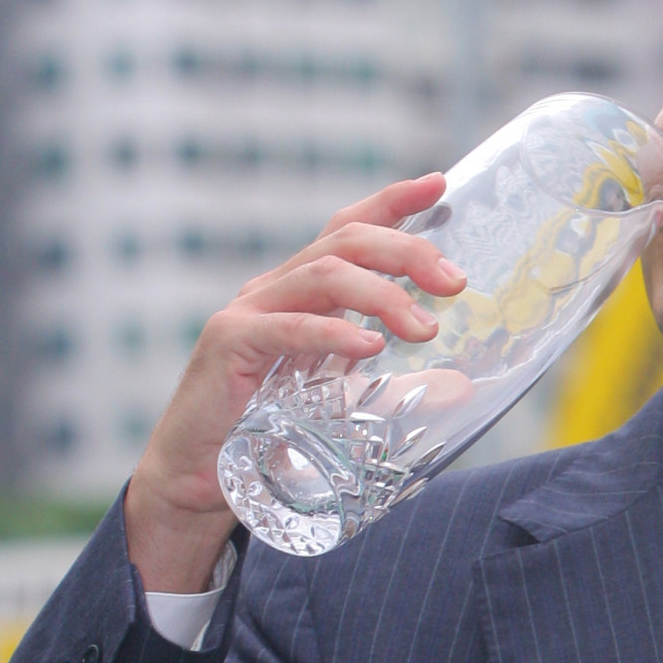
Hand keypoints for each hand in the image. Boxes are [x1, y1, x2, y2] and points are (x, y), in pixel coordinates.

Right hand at [122, 174, 466, 590]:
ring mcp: (249, 312)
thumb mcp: (346, 407)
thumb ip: (395, 389)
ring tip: (424, 327)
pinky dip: (332, 332)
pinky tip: (370, 346)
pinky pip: (287, 327)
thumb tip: (460, 387)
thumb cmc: (271, 436)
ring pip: (324, 274)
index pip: (349, 229)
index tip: (439, 184)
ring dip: (383, 294)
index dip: (393, 202)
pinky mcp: (229, 345)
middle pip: (346, 241)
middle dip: (407, 251)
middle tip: (454, 283)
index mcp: (304, 293)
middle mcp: (276, 290)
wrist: (201, 478)